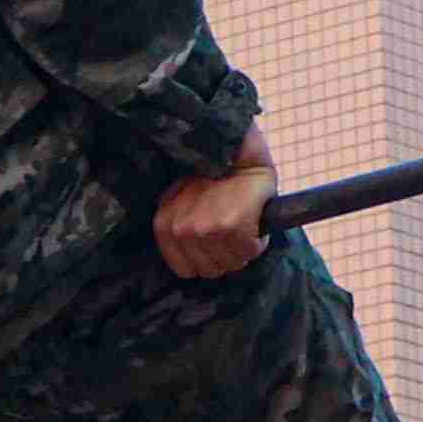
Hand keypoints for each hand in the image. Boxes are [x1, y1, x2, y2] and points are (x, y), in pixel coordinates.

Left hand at [151, 135, 280, 279]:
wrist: (238, 150)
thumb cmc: (214, 175)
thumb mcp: (181, 201)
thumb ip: (180, 227)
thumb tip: (192, 255)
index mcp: (164, 226)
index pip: (185, 270)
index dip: (206, 260)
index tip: (216, 242)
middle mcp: (181, 231)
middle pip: (210, 271)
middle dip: (226, 255)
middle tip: (233, 228)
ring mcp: (205, 230)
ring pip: (231, 264)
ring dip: (243, 248)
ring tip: (243, 221)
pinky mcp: (231, 227)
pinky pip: (249, 252)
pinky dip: (257, 241)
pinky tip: (254, 220)